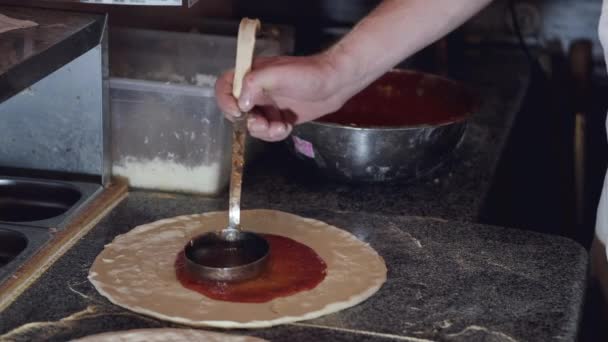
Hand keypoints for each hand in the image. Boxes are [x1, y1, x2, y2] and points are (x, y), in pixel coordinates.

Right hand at [215, 53, 350, 141]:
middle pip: (236, 111)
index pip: (225, 86)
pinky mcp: (278, 118)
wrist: (334, 84)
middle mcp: (255, 91)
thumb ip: (254, 83)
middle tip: (263, 124)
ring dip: (264, 131)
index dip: (225, 101)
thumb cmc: (308, 74)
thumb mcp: (279, 73)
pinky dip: (274, 134)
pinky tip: (286, 128)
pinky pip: (267, 132)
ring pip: (252, 125)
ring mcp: (267, 105)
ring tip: (280, 127)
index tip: (239, 112)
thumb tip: (241, 104)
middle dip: (249, 122)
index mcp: (251, 75)